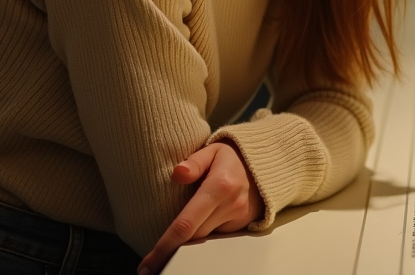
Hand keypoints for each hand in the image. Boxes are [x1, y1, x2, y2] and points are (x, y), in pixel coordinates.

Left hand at [138, 141, 263, 274]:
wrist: (266, 164)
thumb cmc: (234, 157)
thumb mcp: (213, 150)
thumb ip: (194, 162)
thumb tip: (177, 173)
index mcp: (219, 187)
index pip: (186, 224)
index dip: (165, 246)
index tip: (148, 262)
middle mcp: (231, 205)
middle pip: (194, 238)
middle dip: (171, 250)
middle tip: (149, 263)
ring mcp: (238, 218)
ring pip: (205, 240)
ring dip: (188, 242)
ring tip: (167, 250)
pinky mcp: (242, 225)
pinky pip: (217, 237)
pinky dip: (203, 236)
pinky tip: (193, 233)